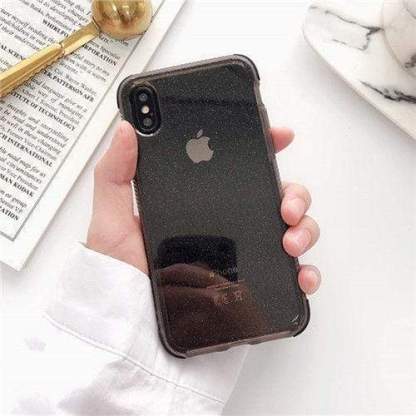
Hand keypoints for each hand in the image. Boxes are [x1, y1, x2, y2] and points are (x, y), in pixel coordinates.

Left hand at [87, 121, 320, 294]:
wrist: (134, 332)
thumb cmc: (120, 279)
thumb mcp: (111, 223)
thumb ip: (115, 176)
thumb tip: (126, 130)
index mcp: (201, 205)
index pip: (238, 169)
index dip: (263, 148)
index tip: (279, 136)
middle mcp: (227, 226)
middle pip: (275, 196)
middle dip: (293, 193)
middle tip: (285, 206)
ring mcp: (243, 255)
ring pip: (291, 229)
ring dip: (304, 228)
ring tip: (290, 240)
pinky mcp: (253, 286)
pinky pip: (290, 273)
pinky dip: (305, 270)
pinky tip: (301, 273)